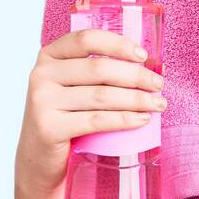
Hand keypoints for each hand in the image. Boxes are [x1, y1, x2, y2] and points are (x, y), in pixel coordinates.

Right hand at [16, 29, 165, 193]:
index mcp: (49, 56)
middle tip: (158, 86)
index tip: (143, 56)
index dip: (118, 45)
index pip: (86, 39)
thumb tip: (149, 66)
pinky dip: (124, 119)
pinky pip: (96, 120)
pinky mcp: (48, 127)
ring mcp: (42, 101)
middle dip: (136, 77)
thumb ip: (97, 72)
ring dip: (136, 100)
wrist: (40, 158)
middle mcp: (41, 75)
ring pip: (101, 96)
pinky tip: (142, 120)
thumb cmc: (66, 118)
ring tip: (158, 104)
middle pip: (99, 69)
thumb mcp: (73, 88)